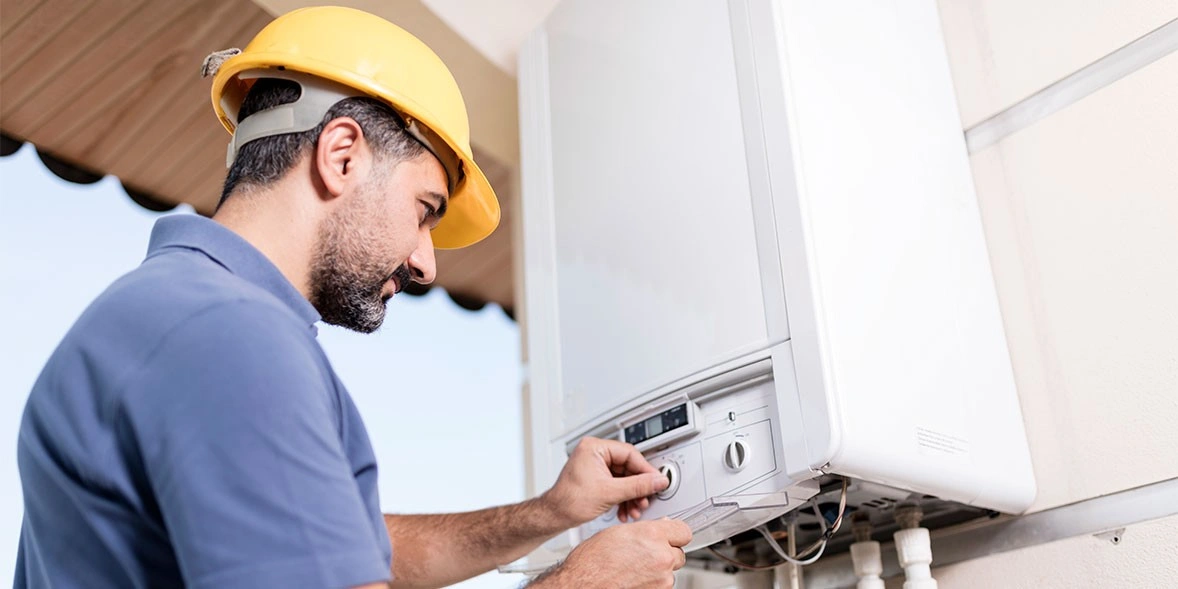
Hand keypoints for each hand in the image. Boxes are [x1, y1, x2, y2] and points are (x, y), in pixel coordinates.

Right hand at [537, 519, 691, 588]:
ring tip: (635, 568)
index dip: (675, 532)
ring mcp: (662, 579)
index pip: (683, 530)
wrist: (582, 585)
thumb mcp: (618, 532)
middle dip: (666, 551)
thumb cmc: (592, 561)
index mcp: (652, 536)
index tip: (672, 534)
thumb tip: (659, 528)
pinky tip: (634, 578)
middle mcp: (661, 557)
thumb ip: (645, 530)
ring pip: (670, 571)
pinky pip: (663, 585)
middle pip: (679, 552)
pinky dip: (653, 582)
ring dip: (659, 569)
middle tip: (647, 553)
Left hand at [541, 437, 668, 525]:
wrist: (554, 516)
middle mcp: (595, 453)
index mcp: (594, 447)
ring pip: (624, 478)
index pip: (630, 454)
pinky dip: (623, 498)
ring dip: (632, 495)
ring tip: (635, 509)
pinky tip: (626, 510)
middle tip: (646, 499)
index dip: (646, 470)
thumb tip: (658, 481)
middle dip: (638, 487)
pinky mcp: (596, 478)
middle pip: (628, 467)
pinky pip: (617, 484)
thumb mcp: (610, 493)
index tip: (657, 481)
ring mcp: (595, 465)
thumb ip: (638, 486)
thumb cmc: (569, 501)